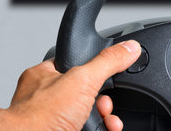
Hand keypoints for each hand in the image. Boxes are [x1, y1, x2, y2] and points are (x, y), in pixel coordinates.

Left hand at [0, 40, 140, 130]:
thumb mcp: (83, 79)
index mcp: (45, 75)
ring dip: (105, 119)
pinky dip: (100, 130)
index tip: (110, 78)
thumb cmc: (40, 117)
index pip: (77, 64)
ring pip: (87, 115)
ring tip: (109, 123)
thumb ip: (108, 61)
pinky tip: (106, 130)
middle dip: (103, 101)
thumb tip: (130, 48)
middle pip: (86, 93)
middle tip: (104, 106)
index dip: (96, 71)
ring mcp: (52, 120)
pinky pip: (87, 129)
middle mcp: (46, 98)